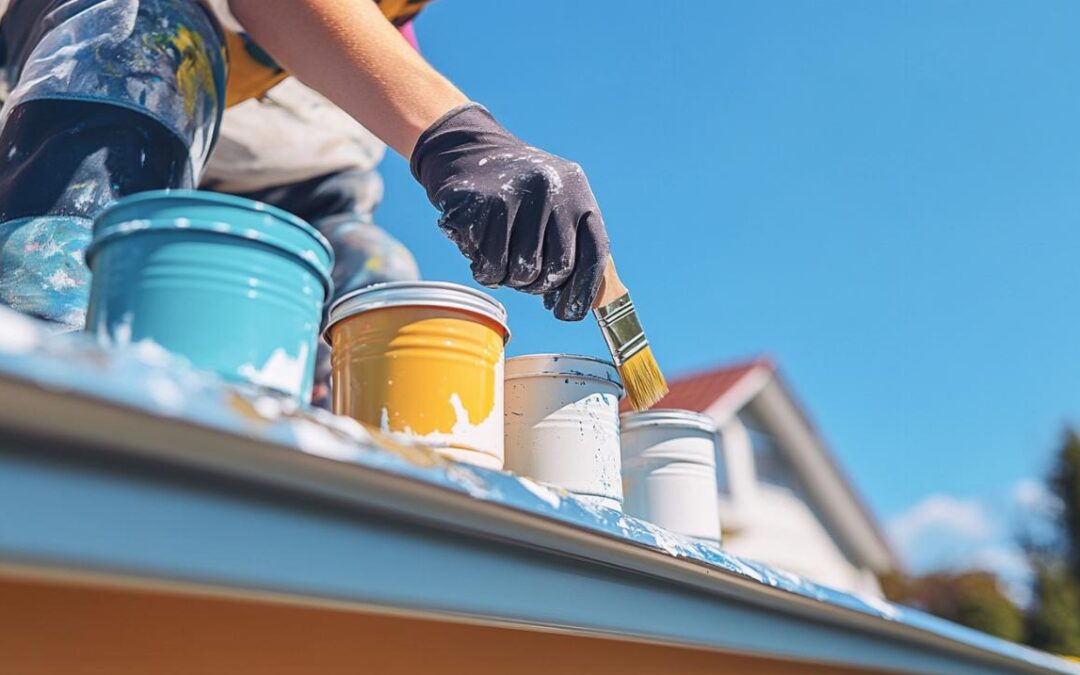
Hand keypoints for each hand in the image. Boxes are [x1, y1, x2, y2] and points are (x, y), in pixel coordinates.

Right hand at [410, 104, 608, 320]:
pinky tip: (479, 247)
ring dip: (507, 278)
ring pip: (521, 272)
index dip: (583, 291)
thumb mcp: (554, 200)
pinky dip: (483, 269)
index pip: (595, 253)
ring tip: (498, 256)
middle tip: (522, 277)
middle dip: (537, 285)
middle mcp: (552, 189)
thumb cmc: (515, 189)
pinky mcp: (482, 204)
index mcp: (577, 191)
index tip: (566, 312)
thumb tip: (580, 299)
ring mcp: (517, 195)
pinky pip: (489, 264)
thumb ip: (570, 240)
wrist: (465, 148)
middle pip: (555, 271)